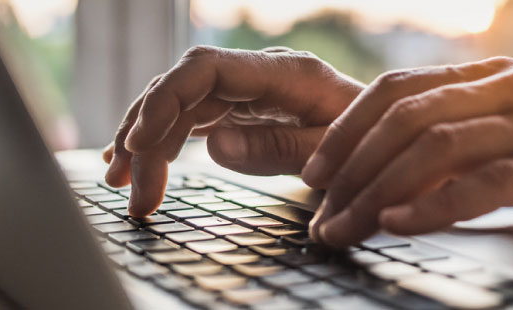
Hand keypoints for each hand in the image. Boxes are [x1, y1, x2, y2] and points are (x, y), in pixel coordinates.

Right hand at [103, 46, 362, 216]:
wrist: (389, 136)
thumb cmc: (370, 141)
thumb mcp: (333, 151)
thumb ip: (279, 147)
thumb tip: (214, 145)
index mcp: (283, 73)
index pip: (204, 69)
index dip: (164, 101)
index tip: (139, 144)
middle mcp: (257, 74)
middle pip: (181, 89)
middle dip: (145, 134)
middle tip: (129, 189)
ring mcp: (246, 90)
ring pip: (178, 105)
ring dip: (145, 142)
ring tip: (123, 185)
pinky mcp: (241, 109)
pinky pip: (190, 118)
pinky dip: (163, 142)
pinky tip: (140, 164)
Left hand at [301, 57, 512, 246]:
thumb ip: (470, 148)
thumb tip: (398, 181)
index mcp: (497, 80)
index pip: (398, 91)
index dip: (346, 131)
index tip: (315, 174)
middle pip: (405, 117)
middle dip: (350, 168)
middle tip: (320, 214)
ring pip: (438, 146)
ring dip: (378, 191)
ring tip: (346, 228)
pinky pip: (491, 179)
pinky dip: (438, 202)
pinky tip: (403, 223)